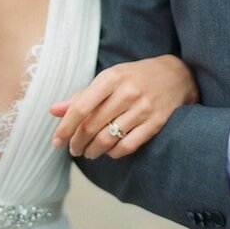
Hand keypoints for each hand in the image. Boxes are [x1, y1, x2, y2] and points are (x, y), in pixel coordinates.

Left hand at [49, 55, 197, 158]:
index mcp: (111, 78)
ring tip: (88, 153)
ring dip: (93, 151)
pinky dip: (114, 153)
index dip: (65, 127)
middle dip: (77, 143)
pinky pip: (128, 146)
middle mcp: (126, 92)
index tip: (56, 142)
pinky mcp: (155, 123)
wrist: (176, 75)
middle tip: (73, 150)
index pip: (81, 107)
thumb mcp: (108, 79)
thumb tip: (53, 111)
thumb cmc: (134, 77)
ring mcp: (143, 108)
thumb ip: (82, 96)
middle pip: (92, 126)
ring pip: (108, 139)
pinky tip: (109, 152)